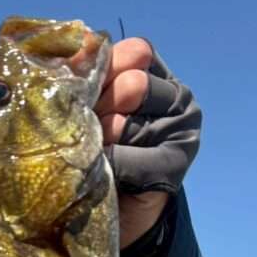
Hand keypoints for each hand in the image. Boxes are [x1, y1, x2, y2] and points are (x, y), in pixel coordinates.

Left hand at [95, 38, 201, 246]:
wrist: (116, 207)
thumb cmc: (97, 146)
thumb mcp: (91, 104)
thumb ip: (87, 77)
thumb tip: (76, 48)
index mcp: (157, 73)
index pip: (135, 52)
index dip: (102, 71)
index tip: (80, 92)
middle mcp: (177, 97)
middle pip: (132, 85)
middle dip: (98, 107)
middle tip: (84, 129)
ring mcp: (180, 131)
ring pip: (126, 123)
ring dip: (97, 141)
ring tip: (90, 152)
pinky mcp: (174, 166)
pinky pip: (126, 161)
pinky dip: (105, 168)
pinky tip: (100, 174)